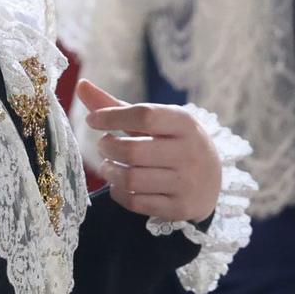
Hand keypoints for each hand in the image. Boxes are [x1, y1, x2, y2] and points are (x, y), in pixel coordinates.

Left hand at [80, 79, 220, 223]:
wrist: (213, 181)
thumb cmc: (174, 142)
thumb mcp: (156, 121)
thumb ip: (117, 106)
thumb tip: (81, 85)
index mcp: (185, 123)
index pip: (144, 115)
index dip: (112, 116)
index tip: (93, 120)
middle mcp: (189, 152)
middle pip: (132, 151)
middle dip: (108, 148)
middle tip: (104, 145)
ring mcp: (186, 183)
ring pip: (131, 179)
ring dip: (109, 171)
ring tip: (108, 164)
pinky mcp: (179, 208)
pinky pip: (136, 202)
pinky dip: (119, 192)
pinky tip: (119, 183)